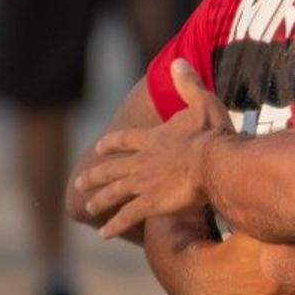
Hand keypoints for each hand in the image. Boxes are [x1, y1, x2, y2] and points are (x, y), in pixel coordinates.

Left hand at [77, 60, 232, 236]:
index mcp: (153, 139)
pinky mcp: (149, 203)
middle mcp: (142, 161)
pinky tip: (104, 233)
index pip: (125, 140)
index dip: (112, 144)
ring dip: (100, 200)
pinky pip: (126, 216)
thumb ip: (188, 84)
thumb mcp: (202, 103)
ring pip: (114, 193)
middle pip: (111, 169)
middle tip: (81, 182)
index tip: (99, 147)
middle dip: (95, 176)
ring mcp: (143, 183)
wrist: (213, 162)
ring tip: (89, 207)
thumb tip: (177, 61)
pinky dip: (113, 225)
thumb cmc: (212, 134)